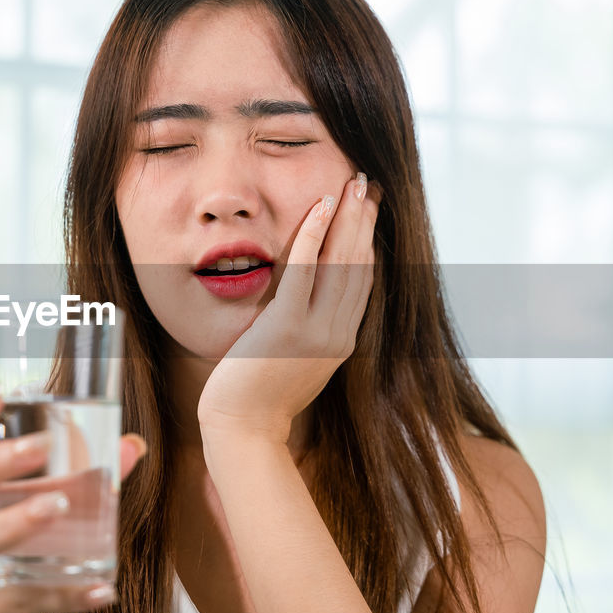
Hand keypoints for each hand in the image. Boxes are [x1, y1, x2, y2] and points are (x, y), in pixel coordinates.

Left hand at [197, 172, 381, 444]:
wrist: (243, 430)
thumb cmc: (257, 398)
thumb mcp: (295, 362)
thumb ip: (307, 332)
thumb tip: (305, 305)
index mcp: (341, 341)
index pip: (362, 281)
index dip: (367, 241)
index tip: (369, 209)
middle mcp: (337, 334)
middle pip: (359, 265)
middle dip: (364, 220)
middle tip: (367, 183)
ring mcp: (316, 332)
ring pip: (340, 263)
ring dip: (347, 218)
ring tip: (352, 184)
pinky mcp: (287, 327)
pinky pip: (305, 271)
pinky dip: (313, 235)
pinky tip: (319, 208)